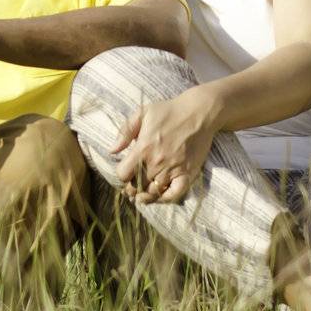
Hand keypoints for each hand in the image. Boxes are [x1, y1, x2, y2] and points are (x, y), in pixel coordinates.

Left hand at [114, 87, 219, 203]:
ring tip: (142, 194)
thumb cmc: (169, 111)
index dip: (121, 175)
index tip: (125, 172)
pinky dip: (165, 199)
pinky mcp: (187, 173)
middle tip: (132, 186)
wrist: (199, 112)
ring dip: (145, 195)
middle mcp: (157, 162)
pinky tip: (159, 196)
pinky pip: (174, 194)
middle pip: (137, 186)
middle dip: (131, 188)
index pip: (123, 174)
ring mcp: (173, 170)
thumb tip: (112, 150)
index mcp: (143, 148)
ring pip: (153, 193)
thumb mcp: (143, 113)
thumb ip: (125, 131)